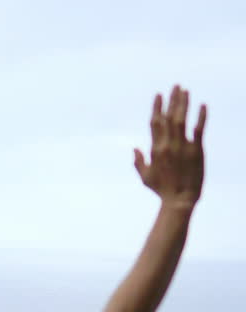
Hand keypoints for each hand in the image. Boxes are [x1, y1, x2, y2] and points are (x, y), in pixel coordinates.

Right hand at [134, 85, 205, 208]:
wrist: (179, 199)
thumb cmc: (162, 189)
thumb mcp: (145, 177)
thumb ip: (139, 162)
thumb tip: (135, 148)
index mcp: (155, 149)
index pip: (155, 123)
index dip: (157, 108)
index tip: (158, 95)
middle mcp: (168, 144)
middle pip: (168, 117)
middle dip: (172, 100)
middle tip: (175, 86)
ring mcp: (182, 146)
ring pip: (181, 119)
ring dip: (183, 104)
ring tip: (185, 91)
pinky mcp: (196, 150)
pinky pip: (198, 129)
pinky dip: (201, 116)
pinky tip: (203, 105)